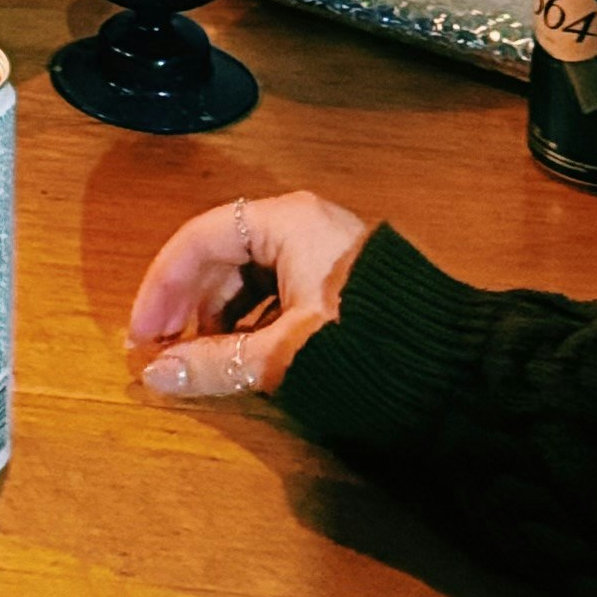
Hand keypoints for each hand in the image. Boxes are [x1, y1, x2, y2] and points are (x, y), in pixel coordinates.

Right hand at [128, 188, 371, 399]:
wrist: (456, 371)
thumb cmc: (364, 347)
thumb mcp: (283, 355)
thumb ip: (215, 363)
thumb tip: (154, 374)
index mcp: (288, 222)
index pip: (199, 239)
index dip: (161, 286)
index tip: (140, 334)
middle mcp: (303, 224)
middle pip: (223, 254)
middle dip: (188, 303)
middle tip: (163, 351)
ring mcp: (325, 251)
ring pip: (250, 276)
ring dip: (218, 316)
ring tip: (199, 359)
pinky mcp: (341, 282)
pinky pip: (277, 292)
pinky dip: (251, 322)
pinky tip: (242, 356)